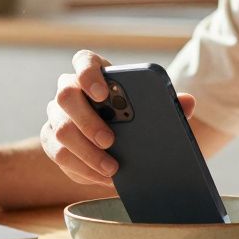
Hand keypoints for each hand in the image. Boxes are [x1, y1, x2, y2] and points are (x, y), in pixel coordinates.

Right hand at [41, 49, 197, 185]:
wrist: (119, 140)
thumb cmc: (135, 116)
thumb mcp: (152, 108)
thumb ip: (168, 103)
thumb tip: (188, 103)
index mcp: (94, 73)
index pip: (83, 61)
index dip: (89, 74)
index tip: (104, 93)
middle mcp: (69, 90)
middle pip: (66, 96)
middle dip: (88, 121)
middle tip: (110, 141)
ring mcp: (56, 115)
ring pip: (60, 130)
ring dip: (87, 153)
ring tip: (112, 168)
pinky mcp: (50, 140)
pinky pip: (59, 155)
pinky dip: (82, 169)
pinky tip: (102, 177)